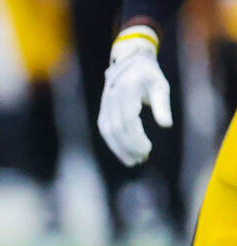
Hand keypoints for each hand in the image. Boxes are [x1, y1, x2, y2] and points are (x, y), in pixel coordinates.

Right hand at [98, 26, 172, 166]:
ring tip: (133, 161)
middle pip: (117, 128)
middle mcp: (112, 97)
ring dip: (120, 148)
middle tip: (142, 159)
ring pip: (108, 131)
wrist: (129, 61)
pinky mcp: (103, 110)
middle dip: (129, 146)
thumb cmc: (149, 75)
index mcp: (127, 89)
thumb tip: (166, 125)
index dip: (136, 137)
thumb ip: (162, 106)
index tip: (148, 149)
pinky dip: (114, 143)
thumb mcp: (160, 86)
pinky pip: (105, 130)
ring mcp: (105, 104)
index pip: (128, 119)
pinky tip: (124, 152)